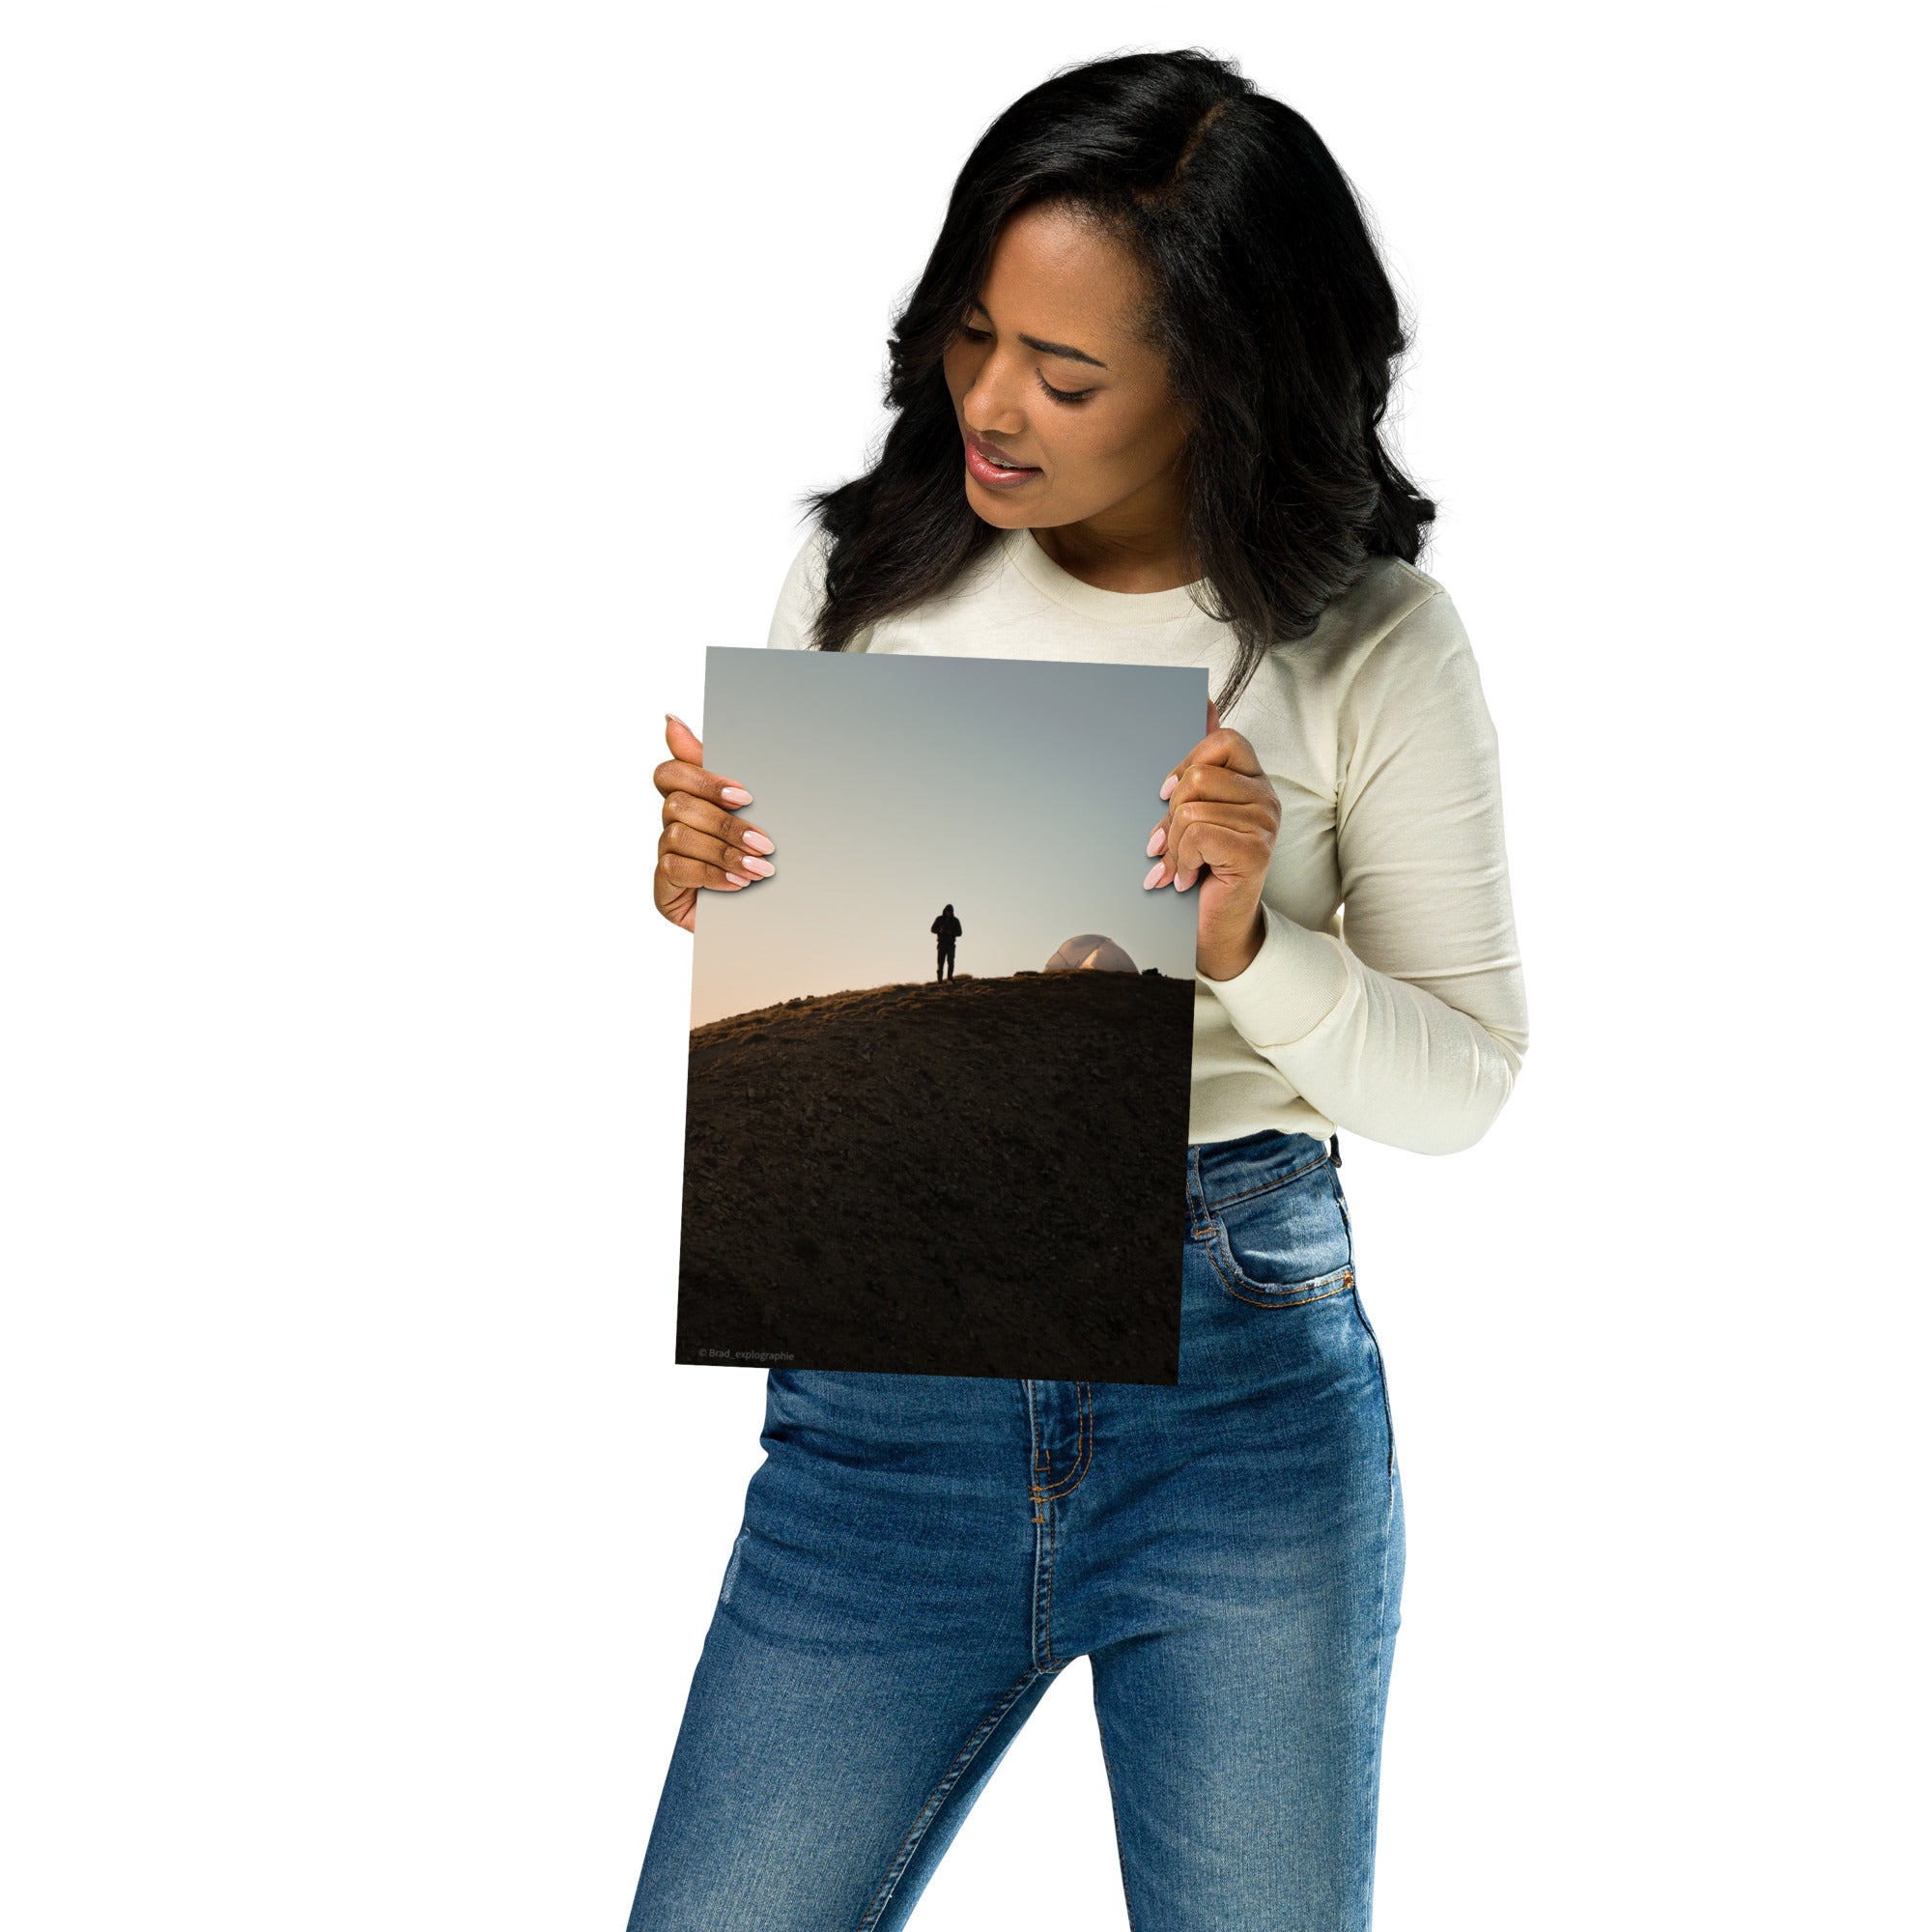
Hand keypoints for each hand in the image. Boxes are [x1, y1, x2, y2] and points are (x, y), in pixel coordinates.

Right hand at [653, 713, 777, 932]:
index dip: (703, 779)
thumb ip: (719, 768)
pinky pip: (676, 869)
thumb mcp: (751, 812)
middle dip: (725, 823)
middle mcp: (672, 825)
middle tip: (765, 841)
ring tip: (760, 869)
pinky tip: (739, 885)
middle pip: (678, 804)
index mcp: (691, 799)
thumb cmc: (759, 857)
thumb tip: (670, 719)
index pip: (671, 772)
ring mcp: (666, 856)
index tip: (745, 796)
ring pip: (678, 836)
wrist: (771, 916)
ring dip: (724, 852)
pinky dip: (712, 875)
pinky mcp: (663, 888)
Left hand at [1143, 696, 1279, 980]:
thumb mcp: (1194, 812)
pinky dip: (1180, 860)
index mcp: (1252, 781)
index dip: (1187, 762)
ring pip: (1192, 808)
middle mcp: (1266, 797)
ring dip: (1173, 845)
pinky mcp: (1255, 850)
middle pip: (1200, 775)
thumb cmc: (1201, 869)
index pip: (1224, 739)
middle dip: (1170, 814)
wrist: (1216, 929)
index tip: (1167, 795)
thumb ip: (1200, 763)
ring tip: (1177, 866)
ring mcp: (1265, 823)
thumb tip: (1203, 701)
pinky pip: (1198, 834)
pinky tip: (1185, 879)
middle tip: (1166, 843)